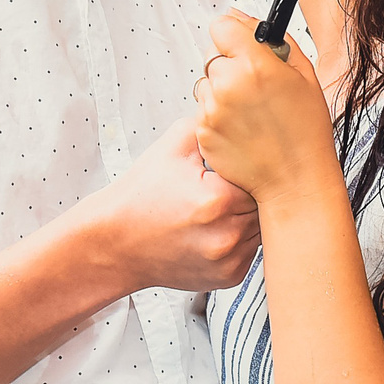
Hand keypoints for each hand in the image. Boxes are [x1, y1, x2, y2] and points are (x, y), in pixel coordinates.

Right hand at [79, 117, 260, 292]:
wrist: (116, 243)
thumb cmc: (142, 196)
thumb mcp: (171, 147)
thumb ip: (209, 123)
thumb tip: (238, 106)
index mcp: (219, 199)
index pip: (263, 176)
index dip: (253, 167)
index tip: (240, 165)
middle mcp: (228, 234)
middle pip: (267, 204)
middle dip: (253, 192)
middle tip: (230, 184)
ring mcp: (229, 260)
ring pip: (263, 229)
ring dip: (250, 216)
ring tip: (222, 206)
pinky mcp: (228, 277)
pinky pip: (251, 251)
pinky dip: (240, 238)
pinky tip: (216, 228)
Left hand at [194, 12, 340, 204]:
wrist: (296, 179)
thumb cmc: (305, 131)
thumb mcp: (304, 74)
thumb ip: (273, 40)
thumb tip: (244, 19)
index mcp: (255, 65)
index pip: (221, 25)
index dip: (232, 34)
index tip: (240, 44)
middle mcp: (228, 84)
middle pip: (212, 55)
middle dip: (230, 65)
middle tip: (254, 86)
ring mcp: (212, 110)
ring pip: (206, 83)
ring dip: (221, 91)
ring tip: (249, 111)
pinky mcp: (202, 132)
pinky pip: (203, 110)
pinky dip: (217, 116)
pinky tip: (242, 128)